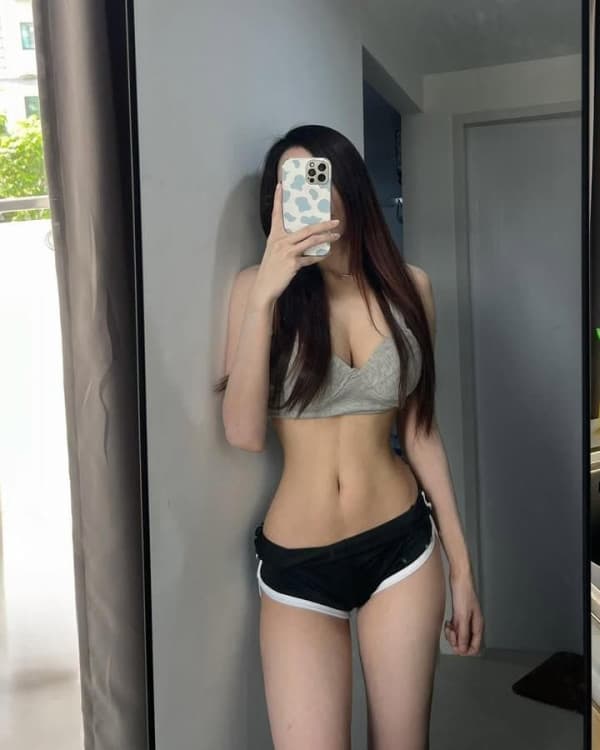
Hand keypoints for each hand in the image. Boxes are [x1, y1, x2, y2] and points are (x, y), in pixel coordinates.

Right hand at [249, 182, 340, 306]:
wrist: (264, 286)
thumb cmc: (271, 269)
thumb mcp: (275, 252)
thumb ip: (287, 243)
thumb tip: (304, 240)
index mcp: (274, 236)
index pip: (276, 214)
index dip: (278, 199)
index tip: (281, 185)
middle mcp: (280, 241)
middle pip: (306, 229)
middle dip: (323, 224)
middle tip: (335, 220)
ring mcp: (287, 252)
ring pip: (311, 241)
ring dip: (326, 238)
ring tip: (336, 235)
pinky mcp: (293, 263)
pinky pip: (310, 258)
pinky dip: (318, 257)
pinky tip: (325, 254)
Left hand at [444, 573, 483, 654]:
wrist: (459, 578)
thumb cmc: (463, 593)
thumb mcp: (462, 616)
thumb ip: (463, 633)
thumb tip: (463, 649)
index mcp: (478, 626)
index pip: (475, 647)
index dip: (465, 650)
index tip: (456, 646)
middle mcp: (474, 625)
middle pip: (466, 643)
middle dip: (457, 641)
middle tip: (451, 633)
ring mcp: (467, 620)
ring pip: (460, 636)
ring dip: (453, 634)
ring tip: (449, 626)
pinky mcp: (460, 615)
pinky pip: (456, 628)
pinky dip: (451, 628)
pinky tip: (448, 622)